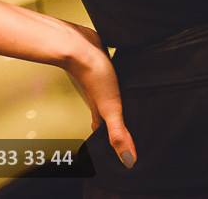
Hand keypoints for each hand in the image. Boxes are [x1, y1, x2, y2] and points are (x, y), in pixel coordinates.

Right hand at [61, 23, 137, 169]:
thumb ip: (118, 133)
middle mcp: (98, 98)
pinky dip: (119, 81)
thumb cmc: (93, 75)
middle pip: (106, 114)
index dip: (111, 142)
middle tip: (126, 131)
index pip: (104, 131)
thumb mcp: (111, 108)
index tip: (118, 151)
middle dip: (114, 123)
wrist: (79, 46)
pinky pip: (112, 78)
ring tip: (128, 106)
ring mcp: (100, 82)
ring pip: (109, 96)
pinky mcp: (104, 66)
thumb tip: (128, 161)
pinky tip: (126, 77)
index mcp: (100, 111)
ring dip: (117, 101)